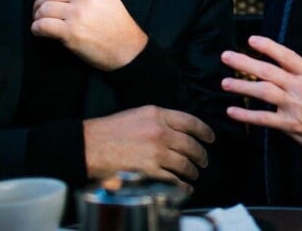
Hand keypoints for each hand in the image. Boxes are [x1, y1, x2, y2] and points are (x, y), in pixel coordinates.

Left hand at [22, 0, 147, 70]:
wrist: (128, 48)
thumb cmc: (116, 24)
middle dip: (38, 4)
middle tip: (39, 14)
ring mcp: (78, 12)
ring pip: (43, 9)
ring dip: (37, 18)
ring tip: (41, 24)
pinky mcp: (71, 31)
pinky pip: (42, 25)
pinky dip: (37, 29)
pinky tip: (41, 33)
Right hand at [83, 106, 215, 193]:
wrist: (90, 145)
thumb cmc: (111, 130)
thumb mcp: (139, 114)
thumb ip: (160, 119)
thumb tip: (179, 130)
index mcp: (157, 114)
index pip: (190, 121)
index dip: (204, 131)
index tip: (210, 138)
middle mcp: (160, 132)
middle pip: (191, 144)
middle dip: (201, 154)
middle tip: (204, 160)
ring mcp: (155, 152)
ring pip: (185, 163)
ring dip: (193, 171)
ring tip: (194, 173)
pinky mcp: (149, 171)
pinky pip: (173, 180)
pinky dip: (182, 186)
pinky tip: (185, 187)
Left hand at [221, 35, 301, 164]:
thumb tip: (279, 62)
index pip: (287, 56)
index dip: (268, 47)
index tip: (251, 40)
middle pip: (268, 71)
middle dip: (245, 63)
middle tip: (226, 56)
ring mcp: (295, 107)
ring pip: (263, 92)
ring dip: (241, 87)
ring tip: (225, 83)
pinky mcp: (290, 125)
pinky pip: (264, 118)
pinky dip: (246, 115)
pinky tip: (232, 111)